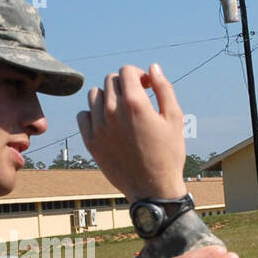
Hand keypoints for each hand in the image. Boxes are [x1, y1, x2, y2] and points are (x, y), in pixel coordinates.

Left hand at [76, 63, 187, 201]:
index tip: (146, 87)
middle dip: (125, 85)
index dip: (138, 74)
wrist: (152, 189)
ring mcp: (98, 127)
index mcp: (134, 103)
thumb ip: (164, 88)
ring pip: (94, 95)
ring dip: (108, 97)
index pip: (126, 71)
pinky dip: (93, 114)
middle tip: (137, 100)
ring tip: (121, 110)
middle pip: (111, 80)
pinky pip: (83, 115)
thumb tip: (153, 68)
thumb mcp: (174, 118)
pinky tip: (107, 122)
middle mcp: (112, 112)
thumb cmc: (168, 154)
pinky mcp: (90, 142)